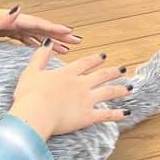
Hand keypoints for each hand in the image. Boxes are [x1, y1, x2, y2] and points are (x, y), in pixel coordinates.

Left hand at [0, 4, 84, 51]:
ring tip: (64, 48)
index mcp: (9, 18)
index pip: (38, 23)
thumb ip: (2, 17)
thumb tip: (20, 8)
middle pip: (39, 28)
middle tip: (77, 42)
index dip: (55, 29)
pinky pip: (22, 39)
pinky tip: (38, 48)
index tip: (72, 34)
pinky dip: (33, 43)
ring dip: (48, 40)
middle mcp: (10, 20)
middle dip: (58, 35)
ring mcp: (4, 26)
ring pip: (33, 34)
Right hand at [8, 43, 131, 141]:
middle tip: (123, 69)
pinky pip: (106, 115)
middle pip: (101, 76)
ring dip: (120, 89)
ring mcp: (86, 100)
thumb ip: (40, 56)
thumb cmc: (29, 94)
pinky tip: (126, 113)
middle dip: (113, 72)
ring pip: (108, 92)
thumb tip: (47, 42)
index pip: (85, 63)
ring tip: (130, 88)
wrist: (35, 114)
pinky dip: (117, 114)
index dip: (95, 59)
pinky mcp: (88, 117)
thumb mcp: (32, 71)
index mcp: (68, 73)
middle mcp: (80, 84)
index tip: (104, 56)